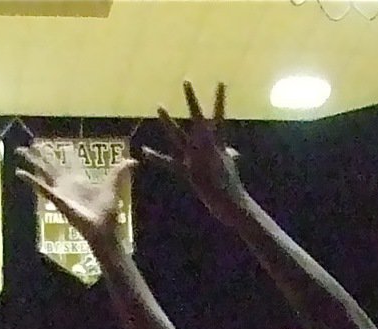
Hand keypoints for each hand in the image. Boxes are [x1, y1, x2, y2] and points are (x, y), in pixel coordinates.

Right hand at [17, 143, 134, 252]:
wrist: (102, 230)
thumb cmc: (107, 212)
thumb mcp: (113, 186)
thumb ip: (119, 171)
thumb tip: (133, 161)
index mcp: (80, 180)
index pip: (70, 162)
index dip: (66, 152)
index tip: (59, 143)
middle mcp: (68, 184)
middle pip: (52, 164)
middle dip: (43, 153)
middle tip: (33, 142)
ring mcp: (60, 191)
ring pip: (43, 171)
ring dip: (32, 161)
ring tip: (20, 150)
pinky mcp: (56, 199)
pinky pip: (41, 188)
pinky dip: (30, 180)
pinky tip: (20, 172)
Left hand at [145, 81, 246, 222]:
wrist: (227, 199)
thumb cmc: (231, 183)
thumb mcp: (231, 164)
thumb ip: (229, 154)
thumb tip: (233, 152)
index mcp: (218, 142)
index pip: (220, 115)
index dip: (220, 98)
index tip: (220, 81)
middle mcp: (205, 145)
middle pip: (197, 117)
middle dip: (191, 98)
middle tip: (185, 80)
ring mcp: (193, 156)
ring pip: (178, 134)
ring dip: (167, 121)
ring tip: (158, 106)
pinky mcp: (185, 169)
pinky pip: (168, 162)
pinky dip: (156, 157)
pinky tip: (144, 151)